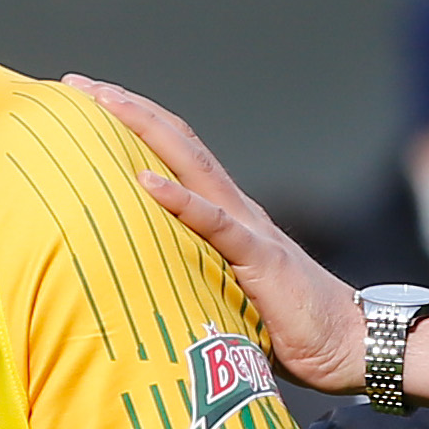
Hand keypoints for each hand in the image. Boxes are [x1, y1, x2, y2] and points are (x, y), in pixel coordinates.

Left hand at [70, 76, 380, 394]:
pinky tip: (145, 180)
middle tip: (76, 83)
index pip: (177, 155)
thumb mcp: (231, 298)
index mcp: (230, 217)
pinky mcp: (261, 259)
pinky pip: (216, 224)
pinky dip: (179, 200)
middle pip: (177, 142)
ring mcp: (250, 229)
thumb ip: (199, 279)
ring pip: (192, 164)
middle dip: (127, 108)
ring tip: (103, 102)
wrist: (352, 346)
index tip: (88, 103)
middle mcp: (238, 210)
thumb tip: (150, 290)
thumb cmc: (293, 331)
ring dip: (145, 129)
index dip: (136, 124)